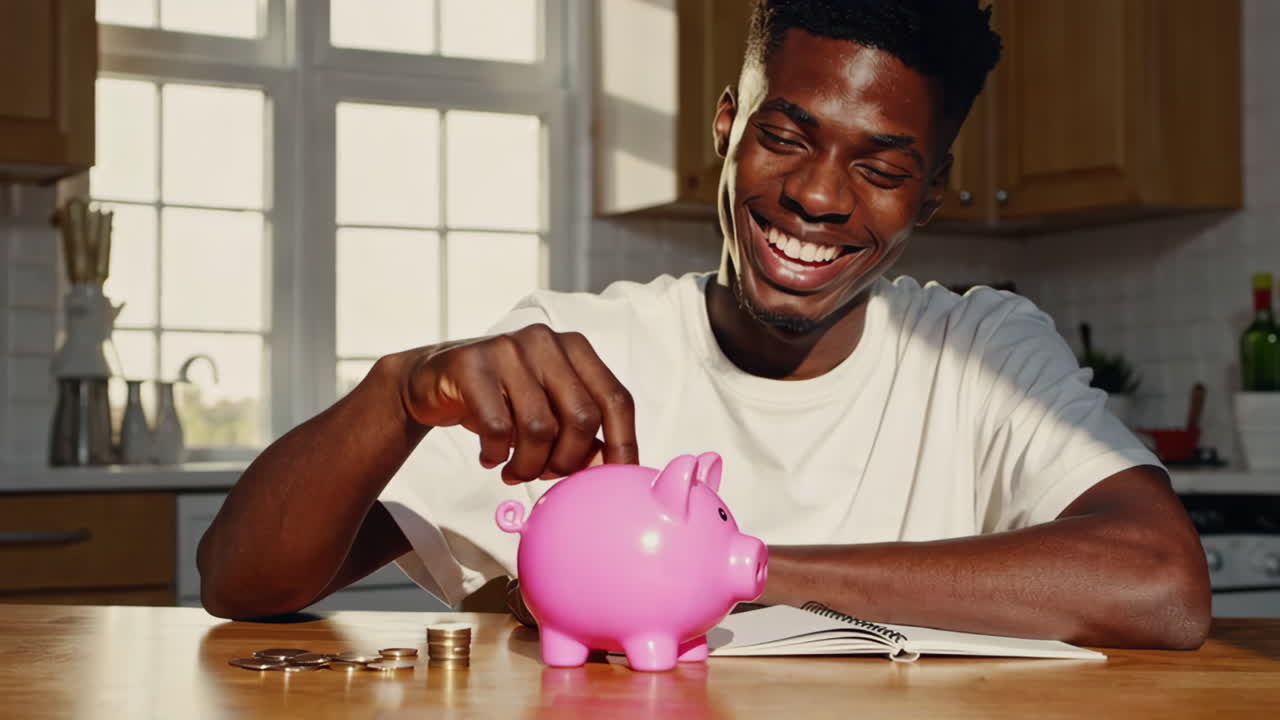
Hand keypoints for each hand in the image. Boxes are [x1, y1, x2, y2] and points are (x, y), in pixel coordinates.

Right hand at [400, 324, 638, 482]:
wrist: (433, 380)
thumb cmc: (500, 399)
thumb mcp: (546, 411)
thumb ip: (581, 434)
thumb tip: (609, 472)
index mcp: (575, 349)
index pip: (616, 399)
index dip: (623, 444)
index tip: (618, 482)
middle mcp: (546, 341)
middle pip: (582, 417)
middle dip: (567, 461)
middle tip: (547, 475)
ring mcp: (508, 349)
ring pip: (539, 428)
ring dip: (528, 465)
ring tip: (515, 472)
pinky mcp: (471, 365)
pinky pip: (497, 427)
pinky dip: (495, 454)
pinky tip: (489, 457)